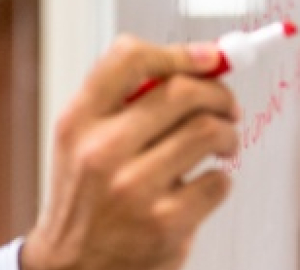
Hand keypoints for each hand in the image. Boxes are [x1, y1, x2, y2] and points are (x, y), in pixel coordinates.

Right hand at [21, 35, 240, 269]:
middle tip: (227, 106)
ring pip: (208, 131)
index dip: (179, 53)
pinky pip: (218, 182)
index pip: (129, 60)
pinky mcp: (164, 225)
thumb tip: (198, 63)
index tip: (209, 58)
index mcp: (78, 122)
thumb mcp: (81, 140)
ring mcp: (133, 189)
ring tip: (223, 143)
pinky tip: (205, 185)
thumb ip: (123, 100)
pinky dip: (221, 178)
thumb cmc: (87, 197)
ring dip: (227, 134)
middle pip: (182, 91)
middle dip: (219, 93)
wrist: (72, 268)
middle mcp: (101, 151)